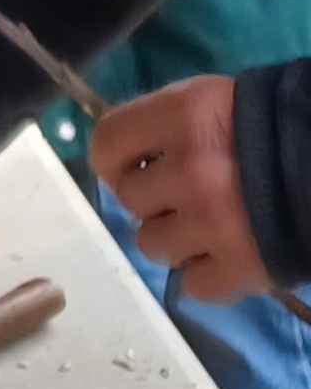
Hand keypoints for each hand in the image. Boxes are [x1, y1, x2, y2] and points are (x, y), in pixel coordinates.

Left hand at [89, 76, 269, 302]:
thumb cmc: (280, 125)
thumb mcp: (221, 102)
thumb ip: (171, 127)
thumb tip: (129, 160)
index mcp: (187, 116)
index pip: (108, 143)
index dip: (116, 159)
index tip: (135, 166)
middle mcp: (192, 170)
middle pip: (130, 200)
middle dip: (156, 200)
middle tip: (191, 194)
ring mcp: (214, 224)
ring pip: (153, 246)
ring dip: (178, 239)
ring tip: (215, 225)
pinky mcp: (241, 270)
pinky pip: (193, 285)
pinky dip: (209, 275)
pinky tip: (232, 254)